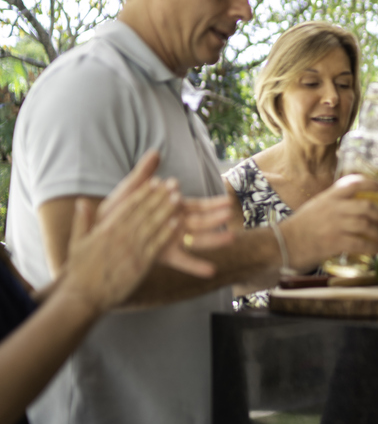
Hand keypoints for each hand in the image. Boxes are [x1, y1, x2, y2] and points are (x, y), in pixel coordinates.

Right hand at [60, 156, 182, 313]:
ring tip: (179, 198)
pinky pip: (156, 245)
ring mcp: (131, 250)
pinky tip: (177, 223)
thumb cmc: (79, 271)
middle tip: (173, 183)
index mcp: (105, 230)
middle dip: (159, 196)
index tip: (154, 180)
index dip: (142, 192)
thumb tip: (81, 202)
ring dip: (166, 210)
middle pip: (143, 212)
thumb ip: (81, 221)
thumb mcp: (76, 243)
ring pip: (152, 226)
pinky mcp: (140, 264)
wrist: (83, 296)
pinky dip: (167, 233)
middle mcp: (120, 237)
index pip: (127, 206)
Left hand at [93, 150, 232, 279]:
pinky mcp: (162, 253)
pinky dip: (196, 266)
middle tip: (231, 213)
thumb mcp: (131, 189)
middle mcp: (174, 224)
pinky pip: (182, 260)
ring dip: (214, 239)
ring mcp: (170, 239)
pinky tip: (210, 271)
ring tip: (231, 238)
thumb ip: (144, 172)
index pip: (197, 205)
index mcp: (170, 209)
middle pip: (201, 220)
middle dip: (216, 217)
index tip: (229, 200)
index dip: (213, 203)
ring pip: (197, 238)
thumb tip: (155, 152)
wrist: (99, 232)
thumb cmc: (115, 210)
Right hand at [282, 175, 377, 269]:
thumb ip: (333, 203)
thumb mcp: (316, 206)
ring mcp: (335, 225)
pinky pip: (360, 244)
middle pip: (366, 206)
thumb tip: (354, 205)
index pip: (354, 183)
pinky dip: (372, 247)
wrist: (281, 244)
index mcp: (329, 197)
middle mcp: (334, 208)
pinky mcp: (334, 242)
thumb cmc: (298, 228)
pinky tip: (375, 250)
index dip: (372, 183)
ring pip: (366, 225)